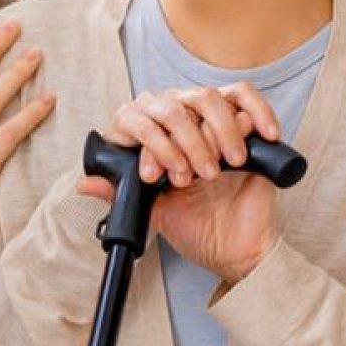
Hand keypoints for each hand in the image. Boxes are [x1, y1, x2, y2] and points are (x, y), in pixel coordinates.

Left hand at [78, 84, 280, 283]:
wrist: (232, 247)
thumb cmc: (190, 226)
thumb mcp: (150, 211)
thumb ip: (119, 195)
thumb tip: (84, 182)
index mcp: (147, 137)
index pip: (135, 118)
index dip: (147, 145)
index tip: (155, 178)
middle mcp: (173, 122)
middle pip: (170, 106)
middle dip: (182, 142)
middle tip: (192, 177)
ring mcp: (207, 119)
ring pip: (205, 98)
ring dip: (213, 133)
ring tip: (220, 168)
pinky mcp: (242, 122)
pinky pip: (244, 97)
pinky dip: (254, 111)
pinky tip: (260, 134)